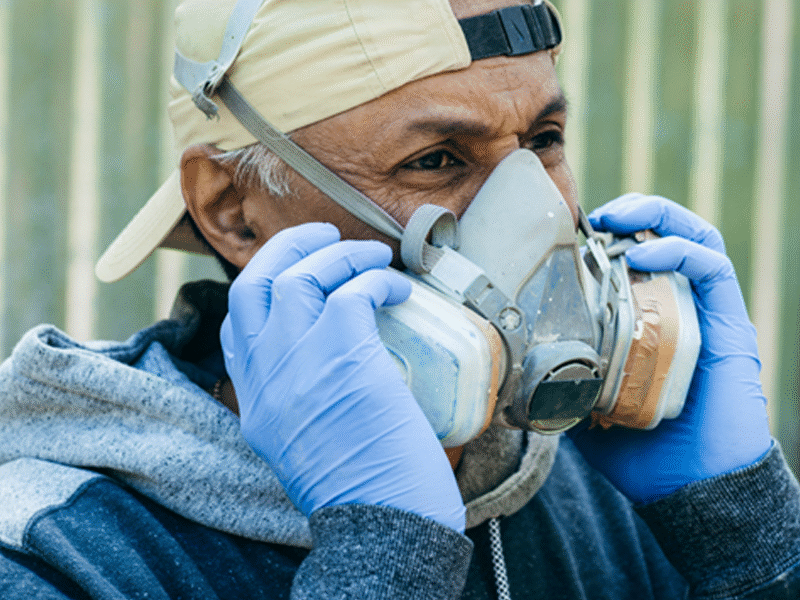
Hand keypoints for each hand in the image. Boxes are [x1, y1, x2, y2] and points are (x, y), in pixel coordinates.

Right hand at [220, 223, 465, 531]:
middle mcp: (267, 376)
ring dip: (340, 254)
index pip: (234, 326)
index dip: (262, 289)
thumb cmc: (359, 488)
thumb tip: (322, 362)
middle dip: (288, 247)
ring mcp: (299, 363)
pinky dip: (375, 279)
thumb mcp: (298, 446)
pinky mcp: (343, 355)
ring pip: (301, 274)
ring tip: (372, 256)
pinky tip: (396, 289)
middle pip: (256, 282)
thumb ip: (294, 399)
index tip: (293, 276)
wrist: (385, 524)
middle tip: (326, 238)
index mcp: (254, 401)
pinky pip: (351, 290)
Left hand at [568, 194, 771, 503]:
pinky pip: (713, 268)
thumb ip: (556, 379)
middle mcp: (679, 308)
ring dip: (657, 216)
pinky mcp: (729, 323)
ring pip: (694, 239)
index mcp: (647, 321)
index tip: (569, 230)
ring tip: (617, 217)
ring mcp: (706, 313)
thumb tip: (508, 367)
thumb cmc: (640, 451)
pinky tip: (643, 252)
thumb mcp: (582, 406)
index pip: (633, 260)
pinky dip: (680, 249)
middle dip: (632, 212)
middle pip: (664, 237)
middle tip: (595, 214)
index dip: (606, 236)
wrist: (690, 487)